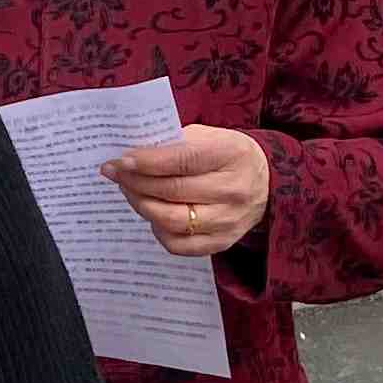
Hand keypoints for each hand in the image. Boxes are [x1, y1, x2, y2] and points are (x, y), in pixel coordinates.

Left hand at [105, 126, 271, 259]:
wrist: (267, 182)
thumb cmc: (228, 155)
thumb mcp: (209, 137)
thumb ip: (175, 144)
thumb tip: (131, 156)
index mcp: (231, 155)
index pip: (181, 160)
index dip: (146, 162)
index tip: (119, 161)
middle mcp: (233, 190)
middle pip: (173, 191)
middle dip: (136, 183)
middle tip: (116, 174)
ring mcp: (229, 220)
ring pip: (172, 220)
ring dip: (143, 206)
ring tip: (130, 192)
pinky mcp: (222, 242)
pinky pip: (180, 245)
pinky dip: (158, 230)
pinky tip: (152, 214)